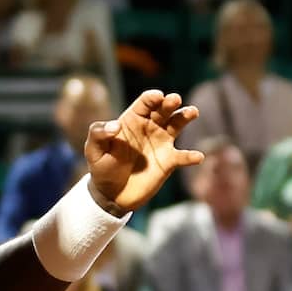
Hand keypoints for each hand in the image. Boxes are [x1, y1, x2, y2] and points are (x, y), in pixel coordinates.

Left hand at [84, 90, 202, 214]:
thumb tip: (115, 125)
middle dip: (170, 102)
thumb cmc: (102, 168)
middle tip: (174, 99)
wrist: (111, 194)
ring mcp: (161, 143)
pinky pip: (183, 157)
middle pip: (163, 109)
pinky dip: (191, 156)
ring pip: (177, 125)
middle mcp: (150, 127)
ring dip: (185, 116)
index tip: (158, 96)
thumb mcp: (94, 150)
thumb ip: (99, 134)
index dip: (151, 97)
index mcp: (132, 120)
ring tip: (192, 112)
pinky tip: (197, 157)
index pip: (145, 103)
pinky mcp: (168, 162)